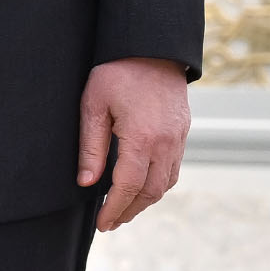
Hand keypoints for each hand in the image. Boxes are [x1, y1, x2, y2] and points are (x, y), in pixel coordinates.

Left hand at [77, 57, 187, 231]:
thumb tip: (86, 183)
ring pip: (166, 183)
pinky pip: (174, 168)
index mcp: (142, 138)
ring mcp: (179, 138)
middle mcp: (166, 143)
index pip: (128, 187)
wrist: (153, 46)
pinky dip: (158, 184)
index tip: (102, 224)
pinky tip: (141, 186)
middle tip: (110, 222)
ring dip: (145, 201)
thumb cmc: (117, 72)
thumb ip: (91, 147)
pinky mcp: (183, 132)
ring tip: (124, 209)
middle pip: (150, 192)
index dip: (114, 209)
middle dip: (129, 211)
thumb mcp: (94, 105)